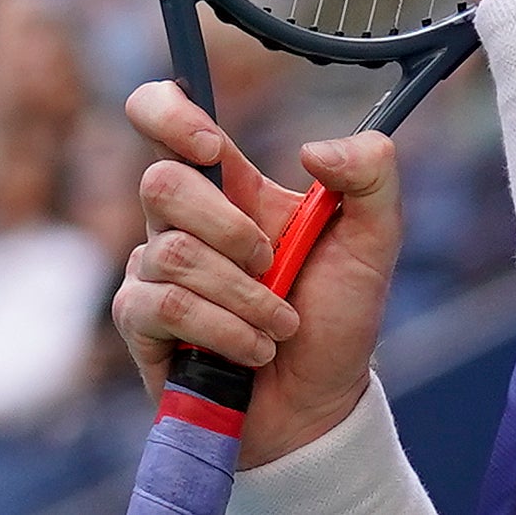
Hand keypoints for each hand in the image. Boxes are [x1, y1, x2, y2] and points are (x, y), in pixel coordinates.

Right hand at [112, 81, 402, 467]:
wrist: (319, 402)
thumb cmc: (339, 315)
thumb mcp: (375, 238)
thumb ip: (371, 173)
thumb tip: (311, 149)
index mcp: (232, 186)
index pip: (167, 116)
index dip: (171, 113)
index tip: (211, 144)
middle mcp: (183, 220)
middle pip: (161, 182)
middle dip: (229, 226)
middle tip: (275, 263)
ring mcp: (155, 269)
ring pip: (174, 253)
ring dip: (244, 296)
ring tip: (280, 326)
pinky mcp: (140, 320)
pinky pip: (166, 307)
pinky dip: (224, 330)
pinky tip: (254, 350)